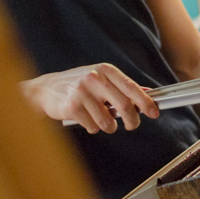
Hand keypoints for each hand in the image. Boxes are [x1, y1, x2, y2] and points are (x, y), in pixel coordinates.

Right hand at [19, 63, 159, 133]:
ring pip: (108, 121)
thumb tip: (148, 93)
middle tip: (131, 126)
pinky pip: (92, 127)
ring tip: (100, 120)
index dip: (145, 102)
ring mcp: (82, 92)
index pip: (131, 87)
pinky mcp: (72, 107)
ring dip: (108, 127)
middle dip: (132, 120)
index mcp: (105, 70)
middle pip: (124, 106)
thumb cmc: (77, 85)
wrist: (45, 90)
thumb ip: (122, 87)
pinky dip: (93, 128)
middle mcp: (95, 78)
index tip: (154, 112)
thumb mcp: (100, 78)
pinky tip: (85, 119)